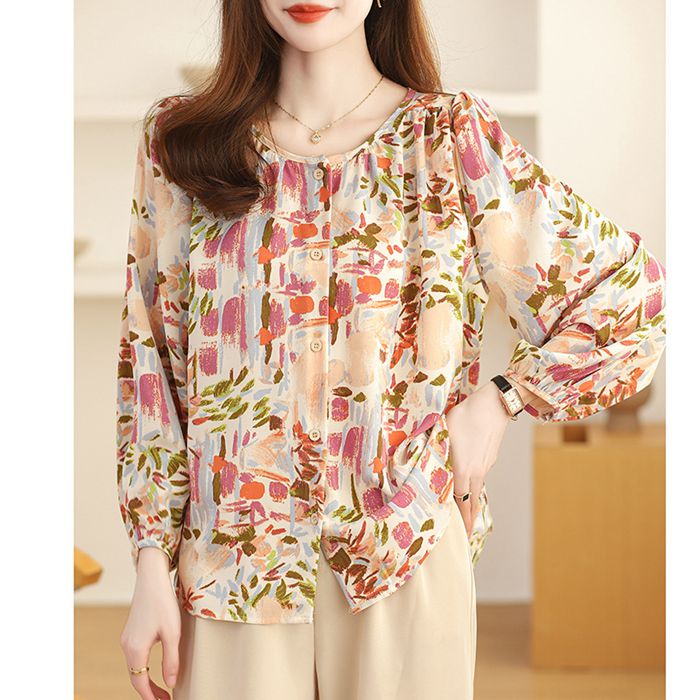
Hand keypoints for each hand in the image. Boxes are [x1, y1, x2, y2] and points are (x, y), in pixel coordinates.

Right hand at [119, 547, 181, 698]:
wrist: (151, 577)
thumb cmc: (163, 603)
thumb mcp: (172, 632)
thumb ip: (171, 660)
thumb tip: (170, 684)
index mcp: (135, 649)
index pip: (140, 682)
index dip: (151, 697)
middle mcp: (127, 645)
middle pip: (136, 676)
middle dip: (149, 691)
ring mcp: (127, 638)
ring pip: (135, 666)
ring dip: (146, 680)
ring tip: (162, 689)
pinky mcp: (131, 630)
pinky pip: (135, 656)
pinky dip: (143, 667)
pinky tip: (154, 667)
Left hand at [446, 381, 511, 537]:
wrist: (495, 405)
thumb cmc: (466, 416)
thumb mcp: (444, 432)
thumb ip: (436, 450)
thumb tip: (427, 461)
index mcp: (463, 469)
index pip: (460, 502)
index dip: (460, 519)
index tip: (459, 533)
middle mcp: (476, 472)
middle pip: (472, 502)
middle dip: (468, 518)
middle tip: (464, 531)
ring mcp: (485, 465)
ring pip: (477, 489)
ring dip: (471, 502)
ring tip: (464, 513)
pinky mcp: (490, 458)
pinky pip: (480, 478)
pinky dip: (474, 487)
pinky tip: (468, 485)